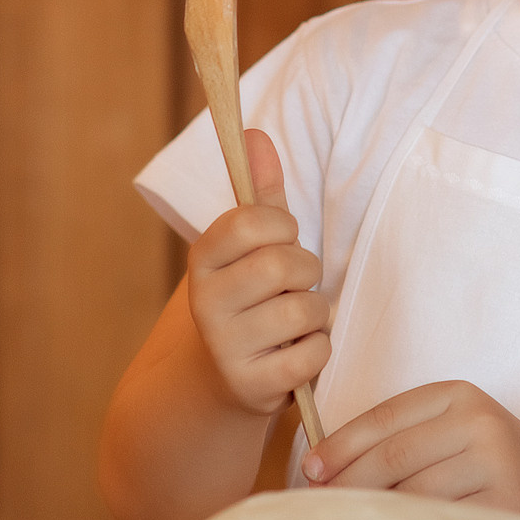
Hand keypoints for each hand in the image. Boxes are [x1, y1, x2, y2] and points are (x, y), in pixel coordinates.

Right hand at [185, 129, 329, 416]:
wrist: (221, 381)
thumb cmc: (249, 298)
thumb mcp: (248, 247)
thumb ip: (258, 193)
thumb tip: (256, 134)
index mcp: (202, 260)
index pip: (250, 220)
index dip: (282, 227)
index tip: (280, 240)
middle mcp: (205, 302)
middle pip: (283, 264)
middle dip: (306, 271)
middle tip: (295, 285)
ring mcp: (226, 347)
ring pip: (303, 311)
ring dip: (315, 314)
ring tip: (297, 321)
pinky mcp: (252, 385)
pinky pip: (312, 354)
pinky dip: (318, 351)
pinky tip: (297, 351)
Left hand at [303, 381, 519, 517]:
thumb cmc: (487, 460)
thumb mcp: (450, 428)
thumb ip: (399, 437)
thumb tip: (321, 469)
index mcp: (456, 395)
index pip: (383, 418)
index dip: (340, 446)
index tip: (309, 471)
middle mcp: (478, 423)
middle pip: (392, 458)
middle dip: (349, 485)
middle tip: (321, 508)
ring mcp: (495, 464)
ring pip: (413, 495)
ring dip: (376, 515)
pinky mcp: (507, 507)